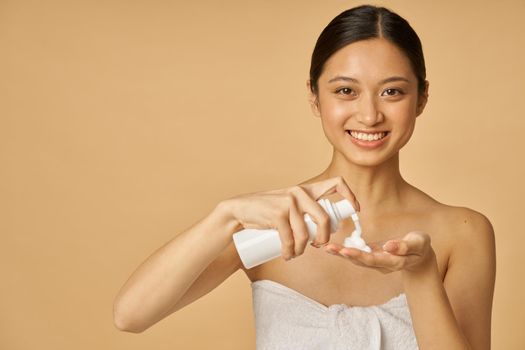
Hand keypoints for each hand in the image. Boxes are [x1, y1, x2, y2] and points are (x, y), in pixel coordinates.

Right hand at [220, 176, 359, 260]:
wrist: (239, 210)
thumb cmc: (266, 212)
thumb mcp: (288, 205)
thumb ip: (303, 210)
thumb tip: (323, 230)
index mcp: (306, 190)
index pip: (336, 183)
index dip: (350, 196)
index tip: (356, 210)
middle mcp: (300, 192)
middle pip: (325, 218)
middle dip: (324, 238)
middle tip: (318, 247)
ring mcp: (289, 202)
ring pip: (306, 234)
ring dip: (301, 250)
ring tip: (294, 254)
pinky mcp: (278, 213)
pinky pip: (290, 239)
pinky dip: (289, 251)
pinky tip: (287, 255)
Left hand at [324, 231, 434, 272]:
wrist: (420, 255)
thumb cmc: (420, 246)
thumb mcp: (418, 243)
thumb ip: (404, 245)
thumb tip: (388, 246)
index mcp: (393, 261)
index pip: (373, 259)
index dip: (359, 255)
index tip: (346, 250)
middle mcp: (382, 264)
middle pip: (361, 261)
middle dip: (345, 254)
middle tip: (329, 248)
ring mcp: (376, 262)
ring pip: (356, 259)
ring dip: (341, 253)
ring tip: (327, 248)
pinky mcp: (372, 256)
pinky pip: (356, 254)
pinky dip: (344, 251)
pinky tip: (332, 247)